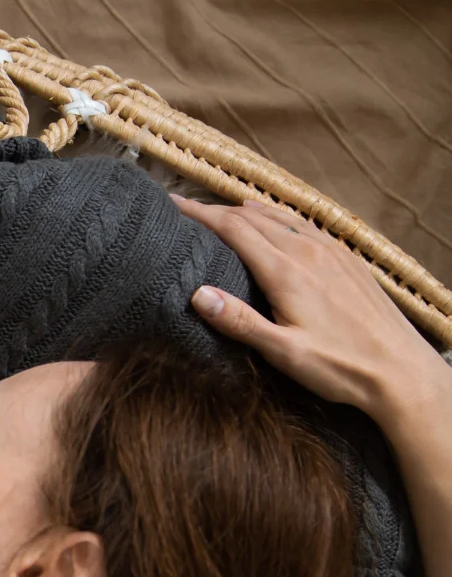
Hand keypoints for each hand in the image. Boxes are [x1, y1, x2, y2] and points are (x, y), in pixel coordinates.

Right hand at [178, 196, 448, 425]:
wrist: (403, 371)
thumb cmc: (341, 367)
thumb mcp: (283, 352)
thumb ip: (239, 321)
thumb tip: (197, 294)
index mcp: (287, 272)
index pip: (233, 229)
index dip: (200, 214)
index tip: (172, 205)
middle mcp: (309, 251)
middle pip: (253, 218)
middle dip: (216, 210)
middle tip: (187, 209)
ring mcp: (333, 252)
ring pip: (281, 217)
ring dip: (247, 210)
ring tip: (222, 210)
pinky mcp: (349, 260)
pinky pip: (306, 225)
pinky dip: (279, 217)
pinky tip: (275, 222)